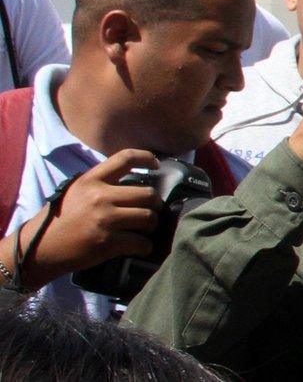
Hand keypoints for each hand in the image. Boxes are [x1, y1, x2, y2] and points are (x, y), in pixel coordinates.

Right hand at [14, 149, 162, 286]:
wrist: (41, 249)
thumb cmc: (60, 219)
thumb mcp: (76, 191)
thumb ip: (102, 184)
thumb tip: (135, 184)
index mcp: (91, 180)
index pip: (125, 158)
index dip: (146, 158)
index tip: (156, 165)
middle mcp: (100, 196)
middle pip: (148, 194)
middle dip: (155, 204)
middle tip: (151, 211)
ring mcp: (105, 220)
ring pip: (149, 218)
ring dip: (152, 225)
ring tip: (145, 229)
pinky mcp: (108, 242)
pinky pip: (142, 242)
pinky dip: (145, 246)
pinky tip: (139, 246)